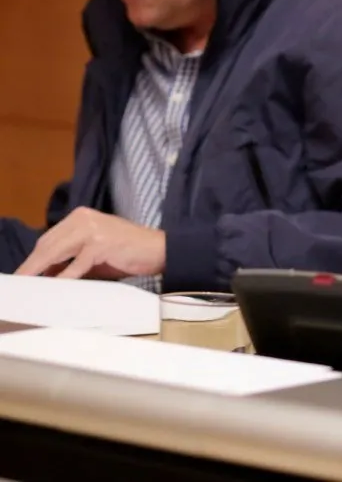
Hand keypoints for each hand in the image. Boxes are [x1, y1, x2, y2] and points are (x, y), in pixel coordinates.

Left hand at [15, 207, 164, 280]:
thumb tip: (46, 274)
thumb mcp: (94, 252)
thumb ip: (71, 258)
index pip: (48, 239)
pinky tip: (54, 287)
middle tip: (19, 283)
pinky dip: (63, 278)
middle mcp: (83, 218)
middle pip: (48, 245)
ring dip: (40, 272)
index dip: (33, 259)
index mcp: (80, 216)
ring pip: (56, 252)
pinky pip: (75, 265)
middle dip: (32, 266)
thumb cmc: (128, 252)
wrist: (161, 249)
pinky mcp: (101, 243)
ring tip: (28, 286)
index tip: (21, 275)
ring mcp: (92, 229)